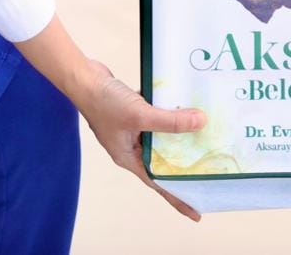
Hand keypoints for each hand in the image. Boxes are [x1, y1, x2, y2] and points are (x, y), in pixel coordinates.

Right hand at [75, 59, 206, 221]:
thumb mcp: (140, 114)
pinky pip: (155, 118)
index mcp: (128, 157)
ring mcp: (130, 129)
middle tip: (207, 172)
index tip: (196, 211)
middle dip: (182, 165)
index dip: (176, 198)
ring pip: (159, 137)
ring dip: (177, 135)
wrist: (83, 77)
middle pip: (160, 161)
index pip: (158, 183)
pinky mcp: (132, 112)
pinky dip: (168, 114)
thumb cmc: (103, 102)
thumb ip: (169, 121)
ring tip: (202, 139)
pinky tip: (183, 107)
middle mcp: (129, 147)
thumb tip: (200, 122)